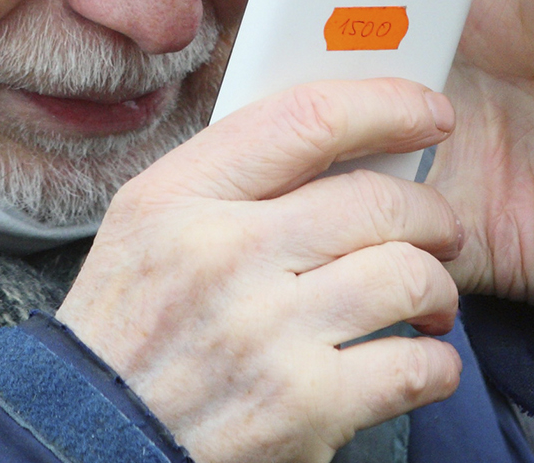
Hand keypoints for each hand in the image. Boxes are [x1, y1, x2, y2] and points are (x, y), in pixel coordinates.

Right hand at [56, 79, 465, 462]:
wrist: (94, 440)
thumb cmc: (131, 331)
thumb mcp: (148, 224)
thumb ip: (231, 176)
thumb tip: (345, 138)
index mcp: (180, 198)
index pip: (308, 119)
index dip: (388, 105)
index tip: (429, 113)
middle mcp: (224, 256)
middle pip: (376, 200)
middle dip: (430, 214)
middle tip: (438, 230)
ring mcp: (267, 333)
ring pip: (409, 276)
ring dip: (439, 287)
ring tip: (430, 300)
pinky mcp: (304, 406)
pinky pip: (415, 364)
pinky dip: (436, 362)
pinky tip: (421, 360)